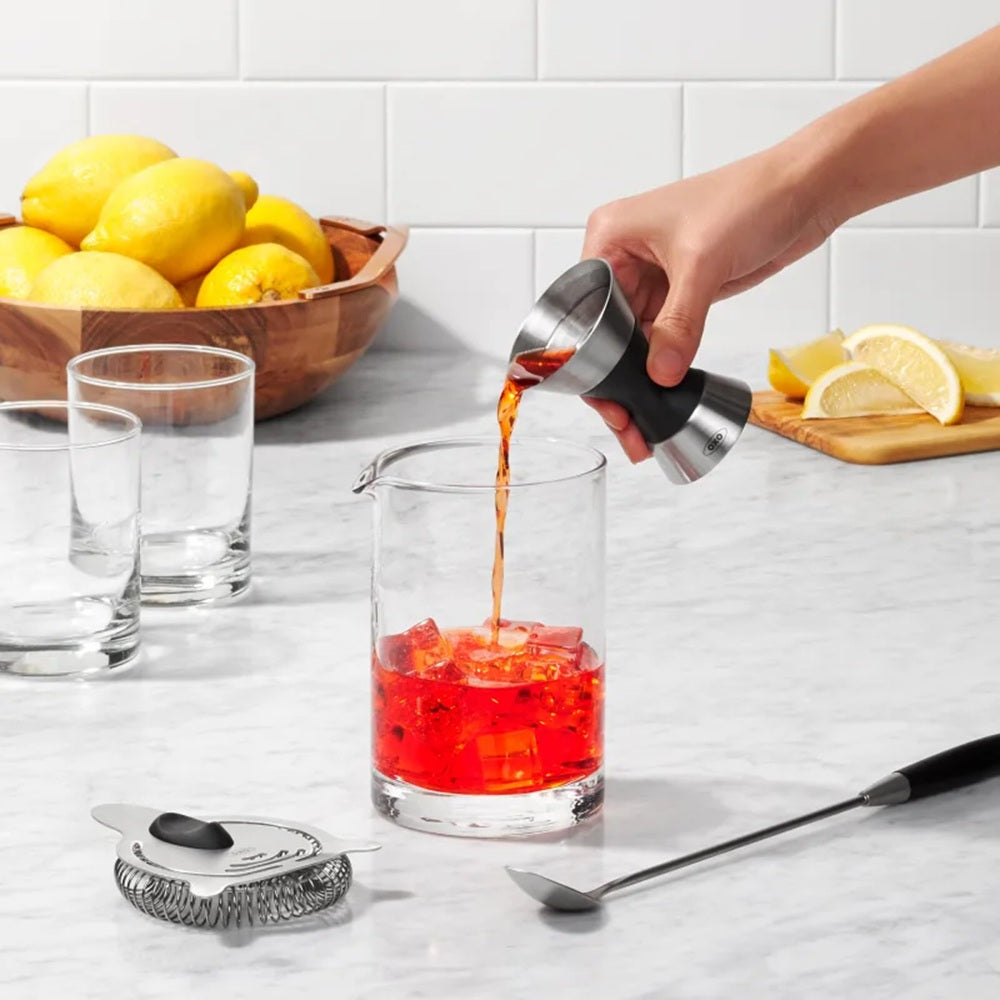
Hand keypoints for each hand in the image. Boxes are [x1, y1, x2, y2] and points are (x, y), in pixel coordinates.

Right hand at [581, 142, 835, 461]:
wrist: (804, 190)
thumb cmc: (750, 198)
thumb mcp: (703, 264)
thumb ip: (679, 323)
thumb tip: (661, 376)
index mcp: (609, 236)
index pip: (584, 310)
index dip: (591, 359)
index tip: (608, 399)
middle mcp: (623, 257)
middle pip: (605, 334)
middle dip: (616, 382)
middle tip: (626, 425)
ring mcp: (651, 278)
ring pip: (632, 343)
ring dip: (638, 382)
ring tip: (642, 425)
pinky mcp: (680, 293)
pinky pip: (661, 339)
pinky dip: (662, 369)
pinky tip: (661, 400)